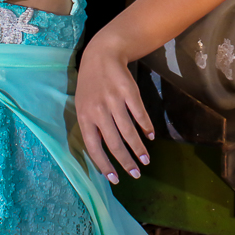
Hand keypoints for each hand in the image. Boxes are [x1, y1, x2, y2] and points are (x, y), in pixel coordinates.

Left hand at [74, 37, 154, 183]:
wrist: (102, 55)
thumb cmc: (91, 86)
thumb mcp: (84, 106)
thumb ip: (92, 128)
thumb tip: (103, 155)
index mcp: (85, 117)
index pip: (93, 147)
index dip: (104, 165)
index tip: (115, 179)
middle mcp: (98, 111)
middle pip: (114, 143)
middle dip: (126, 161)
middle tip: (136, 173)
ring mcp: (114, 101)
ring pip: (129, 131)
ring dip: (139, 148)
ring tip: (146, 159)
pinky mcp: (129, 92)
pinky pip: (139, 114)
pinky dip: (146, 127)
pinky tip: (150, 135)